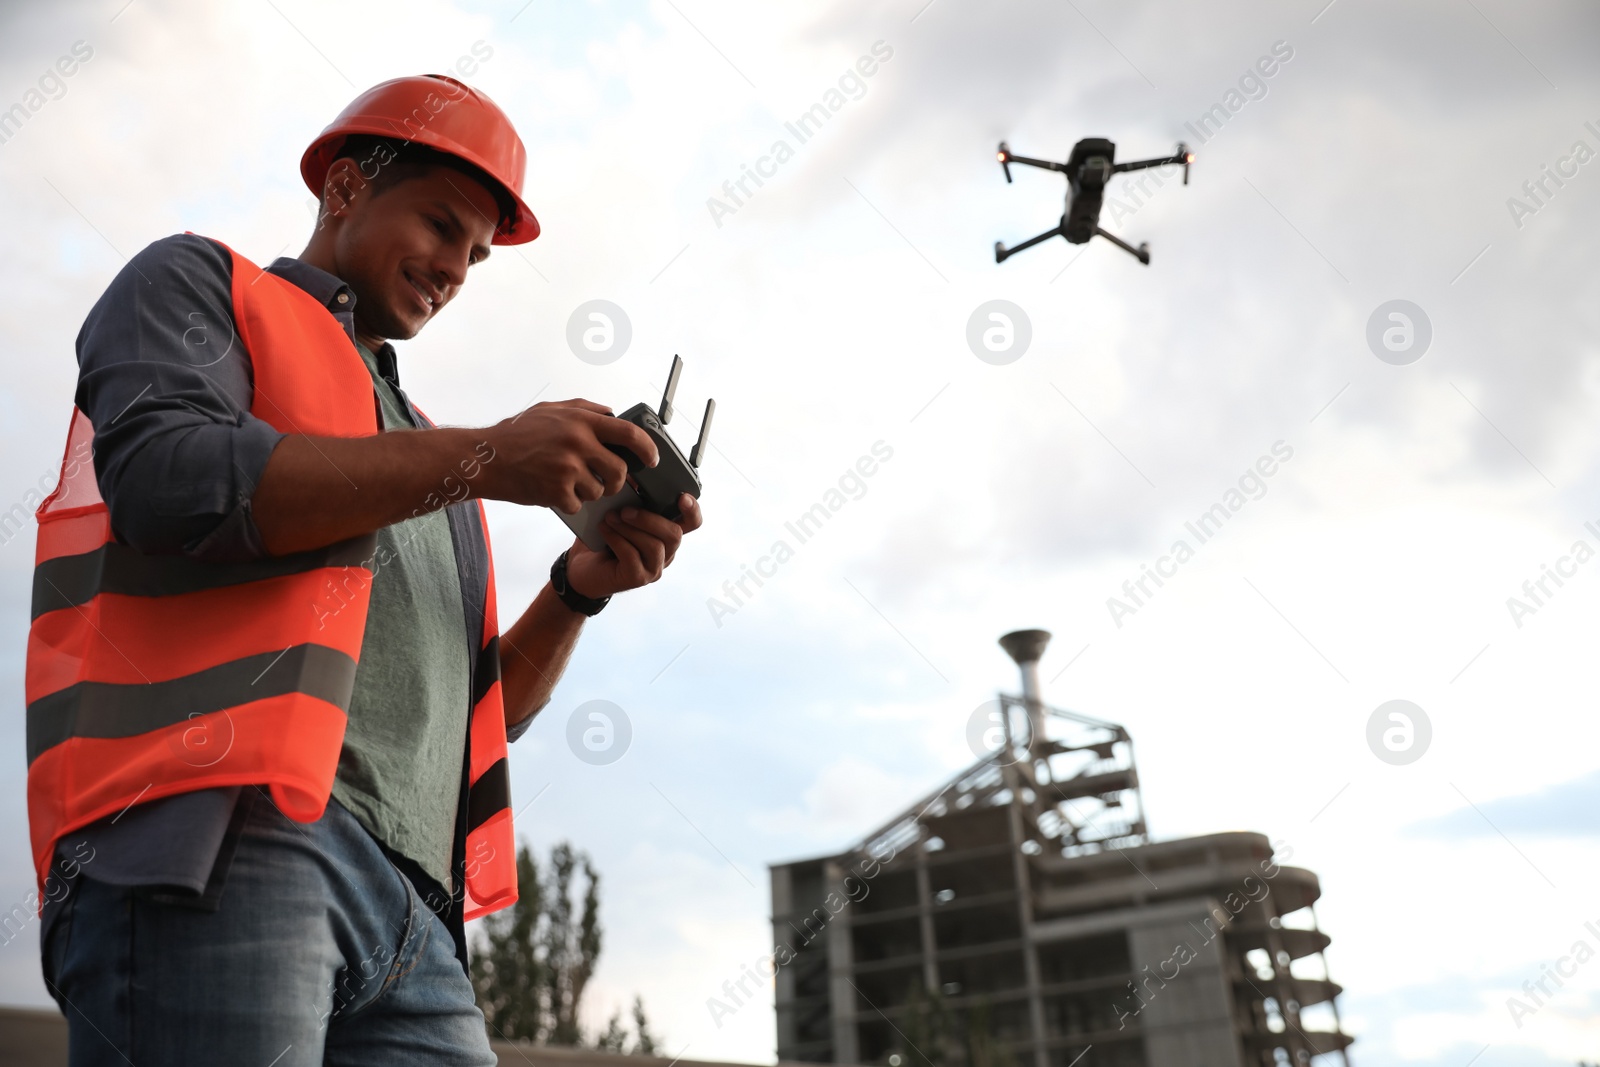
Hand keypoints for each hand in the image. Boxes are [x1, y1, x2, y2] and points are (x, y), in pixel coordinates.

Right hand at [480, 400, 658, 513]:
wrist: (486, 458)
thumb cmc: (517, 433)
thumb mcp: (552, 410)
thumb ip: (585, 409)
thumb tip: (613, 414)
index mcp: (581, 421)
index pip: (628, 433)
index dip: (647, 449)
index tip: (652, 459)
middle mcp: (578, 443)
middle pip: (619, 471)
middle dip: (617, 481)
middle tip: (607, 481)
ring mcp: (567, 469)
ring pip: (599, 491)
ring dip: (588, 491)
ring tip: (568, 481)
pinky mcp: (556, 491)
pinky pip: (577, 505)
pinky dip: (569, 503)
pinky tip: (553, 490)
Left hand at [565, 494, 703, 597]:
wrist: (582, 567)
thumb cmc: (604, 537)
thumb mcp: (619, 512)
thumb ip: (631, 496)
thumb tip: (633, 474)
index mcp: (665, 533)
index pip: (691, 523)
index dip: (692, 510)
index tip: (682, 497)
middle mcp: (666, 552)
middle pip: (674, 535)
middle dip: (649, 519)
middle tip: (625, 510)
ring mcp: (653, 568)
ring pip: (654, 546)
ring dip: (630, 529)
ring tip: (610, 518)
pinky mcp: (637, 578)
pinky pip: (633, 557)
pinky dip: (617, 540)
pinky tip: (605, 531)